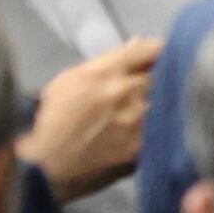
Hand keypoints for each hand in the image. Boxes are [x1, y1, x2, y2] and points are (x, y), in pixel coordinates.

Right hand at [20, 37, 159, 201]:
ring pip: (165, 105)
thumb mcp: (69, 80)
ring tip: (155, 109)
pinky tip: (153, 132)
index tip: (162, 56)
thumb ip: (106, 63)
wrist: (48, 167)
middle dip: (162, 77)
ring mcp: (137, 124)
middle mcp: (127, 94)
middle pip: (162, 76)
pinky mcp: (142, 150)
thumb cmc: (52, 119)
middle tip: (158, 82)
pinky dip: (159, 128)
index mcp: (107, 73)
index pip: (150, 50)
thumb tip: (137, 45)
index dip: (160, 52)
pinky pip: (161, 131)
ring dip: (161, 104)